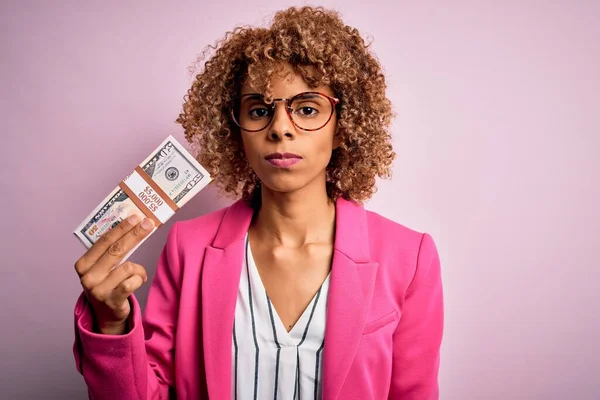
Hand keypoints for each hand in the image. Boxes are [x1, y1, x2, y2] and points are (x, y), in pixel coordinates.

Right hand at [74, 214, 153, 333]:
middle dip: (134, 234)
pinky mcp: (111, 300)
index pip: (104, 241)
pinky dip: (139, 279)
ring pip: (128, 267)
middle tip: (148, 223)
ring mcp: (98, 290)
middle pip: (116, 250)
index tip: (135, 217)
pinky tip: (138, 281)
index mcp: (83, 264)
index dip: (121, 228)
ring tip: (137, 274)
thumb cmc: (107, 284)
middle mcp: (88, 277)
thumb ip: (111, 250)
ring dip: (138, 269)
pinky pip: (132, 282)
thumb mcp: (103, 267)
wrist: (106, 314)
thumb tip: (132, 225)